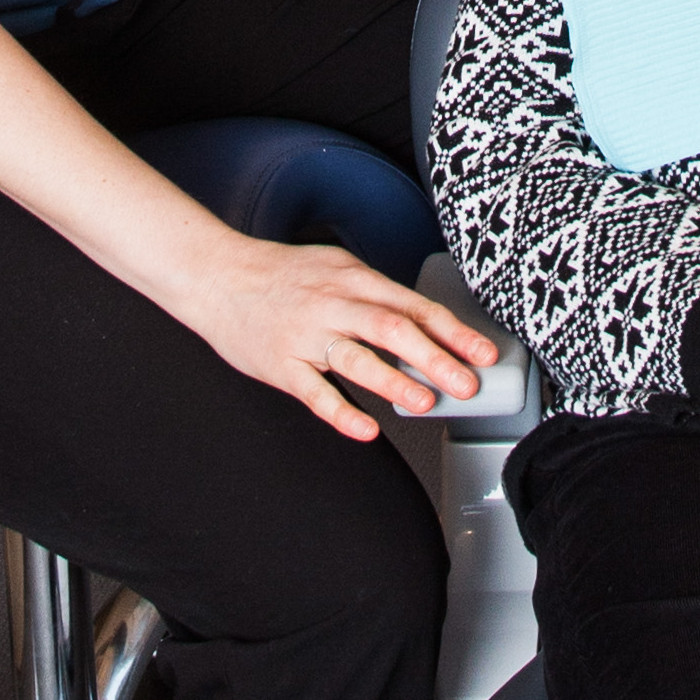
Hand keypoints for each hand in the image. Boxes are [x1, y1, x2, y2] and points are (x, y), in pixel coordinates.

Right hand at [194, 239, 499, 441]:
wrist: (216, 276)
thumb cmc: (281, 277)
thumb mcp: (336, 270)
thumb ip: (376, 296)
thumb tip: (425, 325)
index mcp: (353, 279)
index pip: (412, 306)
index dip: (452, 331)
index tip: (483, 354)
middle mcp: (333, 304)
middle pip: (392, 328)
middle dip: (435, 357)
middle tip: (467, 384)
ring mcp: (305, 335)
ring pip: (355, 357)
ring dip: (393, 381)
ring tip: (425, 402)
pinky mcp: (279, 365)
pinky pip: (313, 392)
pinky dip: (341, 412)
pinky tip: (366, 429)